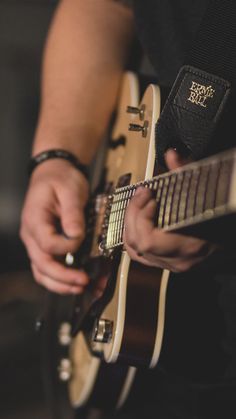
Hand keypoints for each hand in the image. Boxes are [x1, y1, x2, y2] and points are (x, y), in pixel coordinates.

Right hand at [20, 159, 89, 293]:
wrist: (54, 173)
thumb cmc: (60, 179)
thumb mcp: (70, 190)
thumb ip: (72, 213)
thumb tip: (76, 235)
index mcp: (35, 219)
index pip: (47, 244)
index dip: (66, 247)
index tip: (81, 240)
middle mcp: (31, 234)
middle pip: (41, 264)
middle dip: (63, 277)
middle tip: (84, 281)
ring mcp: (36, 242)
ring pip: (41, 271)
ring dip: (60, 284)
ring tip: (80, 286)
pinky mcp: (44, 245)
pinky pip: (46, 268)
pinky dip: (59, 279)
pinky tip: (73, 282)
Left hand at [123, 149, 216, 271]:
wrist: (233, 236)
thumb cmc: (223, 217)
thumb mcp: (207, 193)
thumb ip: (187, 173)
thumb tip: (171, 155)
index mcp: (189, 246)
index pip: (149, 241)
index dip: (141, 217)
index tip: (148, 194)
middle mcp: (178, 260)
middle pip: (138, 243)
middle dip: (133, 214)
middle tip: (141, 194)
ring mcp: (171, 264)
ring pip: (135, 250)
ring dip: (130, 224)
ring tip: (137, 204)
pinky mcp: (167, 263)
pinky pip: (140, 254)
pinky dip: (133, 236)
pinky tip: (136, 220)